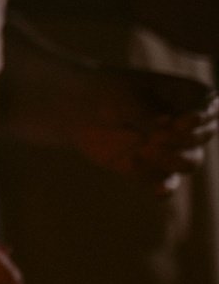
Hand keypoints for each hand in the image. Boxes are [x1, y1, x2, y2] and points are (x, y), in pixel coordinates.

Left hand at [67, 67, 217, 190]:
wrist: (78, 108)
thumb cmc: (107, 93)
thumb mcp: (125, 97)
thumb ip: (146, 112)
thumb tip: (166, 124)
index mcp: (188, 97)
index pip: (210, 109)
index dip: (201, 118)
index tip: (179, 121)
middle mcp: (186, 125)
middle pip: (201, 137)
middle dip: (180, 139)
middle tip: (152, 137)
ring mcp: (171, 148)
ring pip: (190, 162)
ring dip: (171, 159)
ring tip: (142, 150)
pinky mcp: (152, 170)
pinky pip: (166, 185)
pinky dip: (164, 188)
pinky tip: (158, 190)